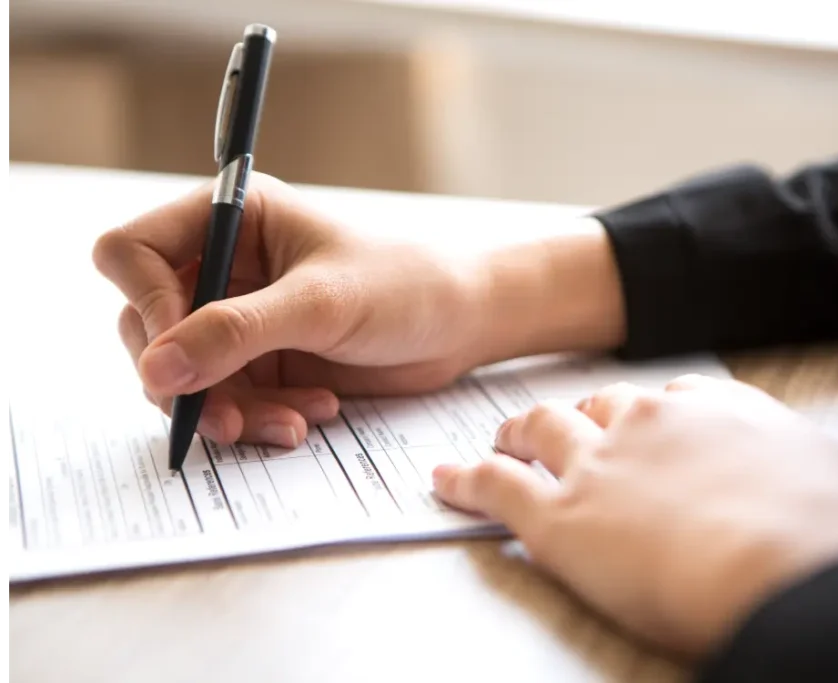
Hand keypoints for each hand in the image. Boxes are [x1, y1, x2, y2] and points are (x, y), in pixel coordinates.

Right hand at [92, 174, 491, 446]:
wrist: (460, 325)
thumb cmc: (405, 286)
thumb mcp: (321, 305)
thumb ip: (237, 333)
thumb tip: (156, 369)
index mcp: (232, 219)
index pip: (132, 253)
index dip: (145, 305)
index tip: (179, 353)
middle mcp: (224, 266)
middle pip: (148, 325)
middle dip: (188, 377)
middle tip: (226, 414)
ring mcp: (239, 317)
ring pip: (184, 374)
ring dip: (228, 409)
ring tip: (291, 421)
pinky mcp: (261, 361)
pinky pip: (226, 400)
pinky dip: (259, 417)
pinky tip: (310, 413)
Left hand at [432, 375, 837, 659]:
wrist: (793, 566)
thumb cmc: (834, 536)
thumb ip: (815, 480)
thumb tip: (831, 497)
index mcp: (719, 411)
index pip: (668, 398)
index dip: (644, 413)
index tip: (635, 422)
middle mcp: (652, 423)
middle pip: (597, 405)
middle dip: (576, 416)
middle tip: (559, 428)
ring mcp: (600, 464)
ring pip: (540, 429)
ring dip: (516, 433)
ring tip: (501, 440)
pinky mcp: (560, 516)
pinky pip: (495, 487)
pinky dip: (464, 481)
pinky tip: (443, 481)